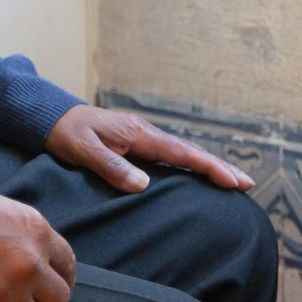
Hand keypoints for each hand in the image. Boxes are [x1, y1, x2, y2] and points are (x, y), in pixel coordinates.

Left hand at [45, 104, 253, 193]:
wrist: (54, 118)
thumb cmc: (68, 133)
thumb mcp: (84, 150)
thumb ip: (112, 165)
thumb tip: (143, 184)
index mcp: (138, 133)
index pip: (181, 152)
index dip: (208, 166)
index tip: (232, 180)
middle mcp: (146, 133)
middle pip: (190, 152)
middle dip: (219, 167)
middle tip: (248, 184)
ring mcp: (143, 138)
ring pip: (183, 154)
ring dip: (208, 167)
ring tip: (233, 182)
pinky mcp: (137, 145)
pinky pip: (170, 157)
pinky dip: (190, 165)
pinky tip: (199, 177)